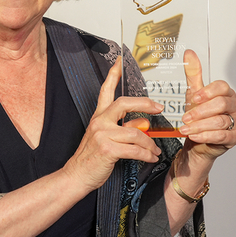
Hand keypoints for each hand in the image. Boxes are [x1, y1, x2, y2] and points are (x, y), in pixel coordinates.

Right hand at [64, 58, 162, 191]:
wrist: (77, 176)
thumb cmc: (92, 158)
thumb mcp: (106, 138)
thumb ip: (123, 127)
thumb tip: (142, 123)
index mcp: (99, 117)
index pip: (105, 91)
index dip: (113, 75)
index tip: (119, 61)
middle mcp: (99, 122)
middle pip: (124, 103)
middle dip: (144, 103)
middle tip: (158, 107)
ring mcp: (102, 135)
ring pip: (135, 132)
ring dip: (149, 143)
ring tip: (155, 150)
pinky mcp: (107, 149)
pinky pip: (134, 149)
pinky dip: (146, 154)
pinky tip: (150, 157)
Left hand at [178, 49, 235, 162]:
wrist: (198, 141)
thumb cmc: (199, 116)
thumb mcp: (193, 94)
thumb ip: (193, 74)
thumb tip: (189, 53)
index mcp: (227, 93)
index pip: (222, 87)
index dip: (207, 92)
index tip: (193, 98)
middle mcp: (235, 106)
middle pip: (221, 104)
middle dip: (200, 111)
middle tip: (185, 117)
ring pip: (220, 121)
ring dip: (200, 125)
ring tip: (186, 129)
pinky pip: (222, 135)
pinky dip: (206, 136)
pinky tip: (195, 136)